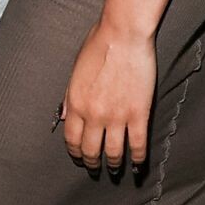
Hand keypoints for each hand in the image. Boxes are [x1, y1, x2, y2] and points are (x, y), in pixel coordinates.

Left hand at [61, 20, 156, 173]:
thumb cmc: (99, 44)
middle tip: (96, 168)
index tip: (79, 157)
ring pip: (114, 152)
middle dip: (92, 163)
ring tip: (116, 169)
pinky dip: (137, 158)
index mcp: (76, 104)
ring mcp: (117, 116)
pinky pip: (137, 144)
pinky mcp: (138, 113)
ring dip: (114, 164)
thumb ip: (70, 96)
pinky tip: (136, 165)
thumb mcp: (76, 70)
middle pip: (91, 150)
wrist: (123, 34)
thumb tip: (66, 117)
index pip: (72, 139)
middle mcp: (94, 115)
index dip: (76, 153)